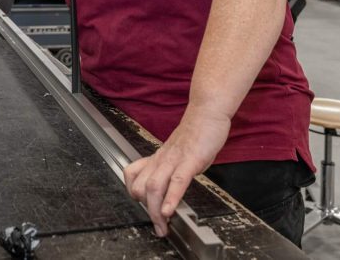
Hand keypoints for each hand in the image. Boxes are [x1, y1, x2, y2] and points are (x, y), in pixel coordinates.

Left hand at [123, 107, 230, 236]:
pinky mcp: (191, 160)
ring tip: (163, 226)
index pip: (132, 176)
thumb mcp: (177, 153)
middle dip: (147, 211)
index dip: (134, 194)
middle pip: (140, 187)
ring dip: (156, 211)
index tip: (146, 210)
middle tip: (159, 226)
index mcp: (158, 158)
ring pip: (154, 186)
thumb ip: (171, 169)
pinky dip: (171, 198)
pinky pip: (177, 181)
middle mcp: (161, 160)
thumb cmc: (195, 134)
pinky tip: (169, 211)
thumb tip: (170, 189)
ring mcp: (175, 159)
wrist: (207, 113)